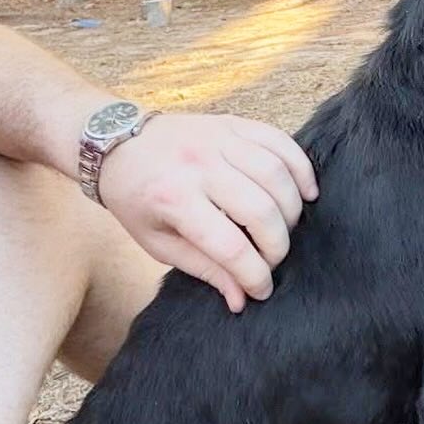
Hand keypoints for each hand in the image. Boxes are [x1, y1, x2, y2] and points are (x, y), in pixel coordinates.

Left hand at [98, 113, 318, 312]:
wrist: (117, 142)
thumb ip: (204, 268)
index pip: (229, 246)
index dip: (254, 275)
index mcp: (172, 199)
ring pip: (276, 175)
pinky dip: (301, 169)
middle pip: (260, 210)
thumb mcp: (158, 242)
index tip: (261, 290)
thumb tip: (241, 299)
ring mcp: (219, 139)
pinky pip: (281, 142)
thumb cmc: (136, 198)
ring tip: (286, 228)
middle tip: (273, 260)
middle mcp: (198, 165)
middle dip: (278, 245)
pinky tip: (305, 193)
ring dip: (292, 210)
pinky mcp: (235, 124)